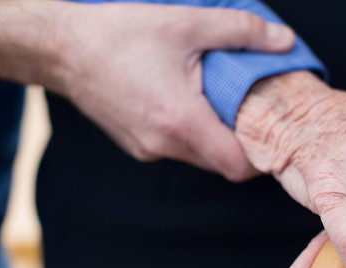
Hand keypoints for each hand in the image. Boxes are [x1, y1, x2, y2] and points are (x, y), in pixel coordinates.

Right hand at [48, 3, 295, 180]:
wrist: (60, 49)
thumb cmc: (119, 35)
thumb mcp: (186, 23)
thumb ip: (242, 31)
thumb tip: (285, 41)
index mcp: (181, 122)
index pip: (237, 167)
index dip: (261, 156)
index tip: (270, 131)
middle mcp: (163, 146)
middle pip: (220, 163)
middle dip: (239, 141)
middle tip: (249, 107)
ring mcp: (146, 150)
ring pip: (198, 156)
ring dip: (213, 135)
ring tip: (217, 98)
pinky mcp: (135, 145)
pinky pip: (175, 148)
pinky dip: (189, 132)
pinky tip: (186, 99)